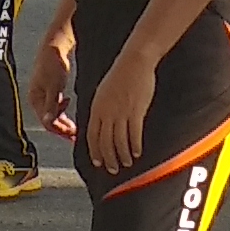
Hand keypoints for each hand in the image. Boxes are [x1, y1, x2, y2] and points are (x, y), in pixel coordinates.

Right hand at [25, 22, 76, 136]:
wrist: (56, 45)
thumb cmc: (53, 62)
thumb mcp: (54, 86)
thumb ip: (52, 106)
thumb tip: (48, 123)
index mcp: (35, 99)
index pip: (47, 122)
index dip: (60, 131)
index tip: (74, 136)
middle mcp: (37, 98)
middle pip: (50, 120)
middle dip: (63, 128)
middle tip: (77, 134)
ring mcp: (43, 94)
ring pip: (53, 114)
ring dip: (64, 120)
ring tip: (75, 124)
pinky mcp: (50, 88)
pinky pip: (56, 105)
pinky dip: (62, 109)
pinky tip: (69, 104)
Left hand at [83, 44, 157, 172]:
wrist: (134, 62)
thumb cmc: (120, 74)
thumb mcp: (103, 92)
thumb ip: (101, 109)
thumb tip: (101, 124)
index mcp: (96, 108)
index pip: (92, 136)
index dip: (95, 152)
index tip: (98, 162)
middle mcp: (106, 113)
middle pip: (105, 143)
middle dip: (108, 159)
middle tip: (113, 169)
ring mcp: (121, 113)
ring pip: (119, 142)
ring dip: (122, 156)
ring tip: (126, 162)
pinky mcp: (136, 112)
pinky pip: (134, 135)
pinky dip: (135, 146)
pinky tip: (137, 152)